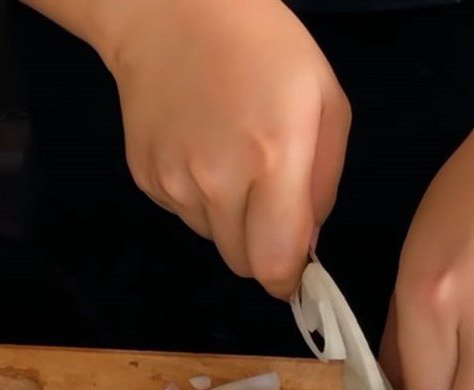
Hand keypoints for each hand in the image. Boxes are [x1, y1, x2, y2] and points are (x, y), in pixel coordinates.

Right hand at [106, 0, 349, 296]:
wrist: (171, 11)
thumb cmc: (266, 50)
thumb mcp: (327, 104)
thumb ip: (325, 185)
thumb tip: (308, 243)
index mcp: (273, 161)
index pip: (275, 264)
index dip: (287, 279)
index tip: (295, 271)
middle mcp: (218, 182)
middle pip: (243, 264)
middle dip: (263, 251)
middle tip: (269, 208)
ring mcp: (175, 183)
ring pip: (215, 241)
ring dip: (232, 222)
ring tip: (233, 164)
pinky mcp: (147, 179)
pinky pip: (185, 216)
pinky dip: (200, 201)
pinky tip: (202, 153)